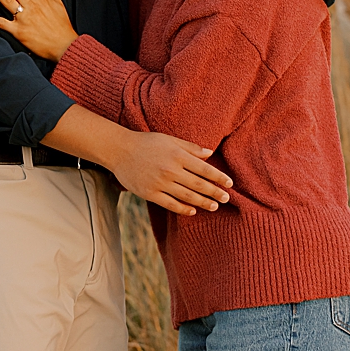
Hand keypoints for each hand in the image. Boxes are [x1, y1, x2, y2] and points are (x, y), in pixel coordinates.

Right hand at [110, 132, 233, 215]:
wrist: (119, 150)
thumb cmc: (147, 143)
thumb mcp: (170, 140)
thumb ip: (191, 148)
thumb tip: (210, 154)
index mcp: (178, 155)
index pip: (204, 169)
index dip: (219, 177)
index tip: (230, 184)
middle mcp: (170, 170)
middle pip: (198, 184)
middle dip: (214, 192)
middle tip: (227, 199)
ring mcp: (159, 183)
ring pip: (186, 196)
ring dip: (202, 202)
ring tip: (214, 206)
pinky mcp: (149, 193)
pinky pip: (169, 204)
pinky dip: (182, 208)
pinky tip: (192, 211)